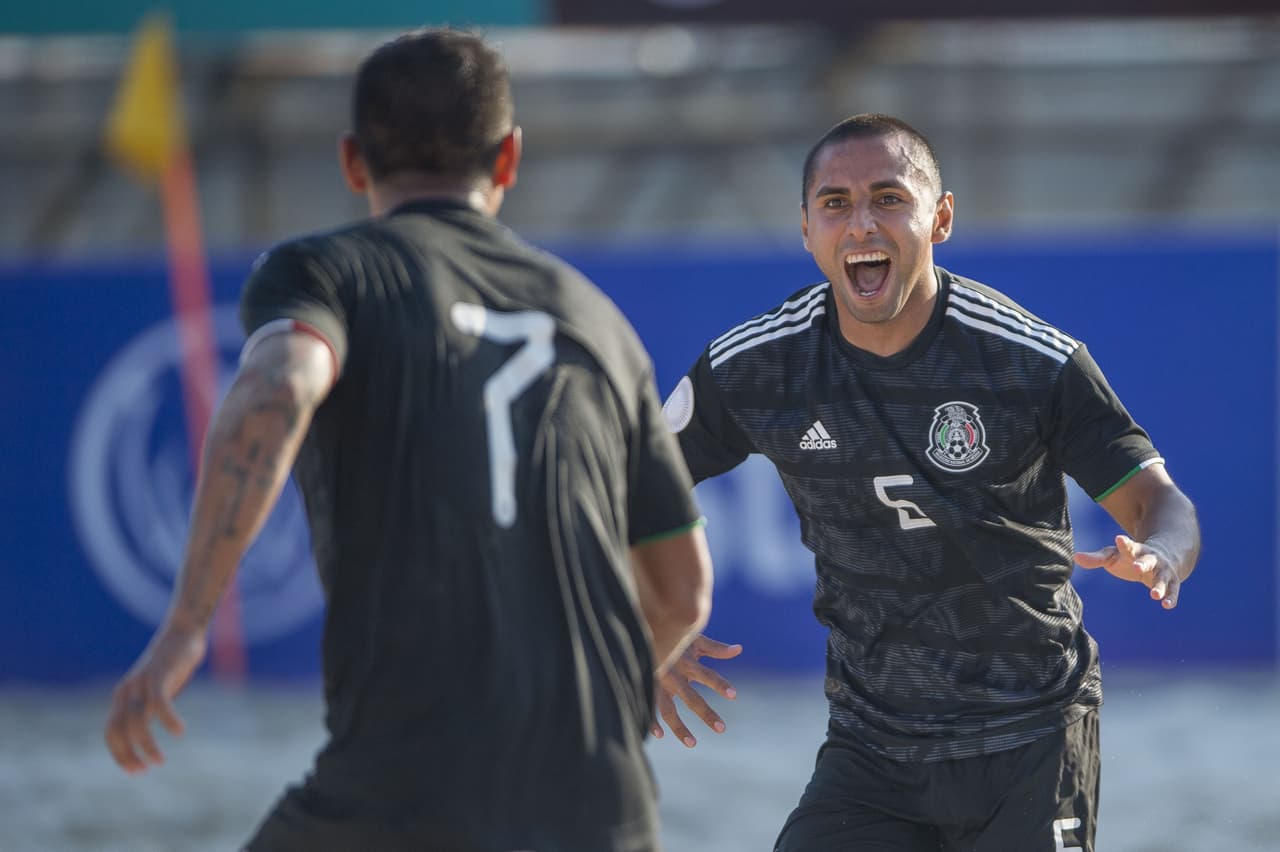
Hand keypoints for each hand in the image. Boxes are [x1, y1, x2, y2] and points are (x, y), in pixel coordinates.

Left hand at [104, 625, 206, 773]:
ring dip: (146, 745)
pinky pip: (160, 703)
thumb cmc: (173, 664)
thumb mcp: (159, 690)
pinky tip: (179, 731)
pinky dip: (168, 720)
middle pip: (117, 731)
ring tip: (159, 761)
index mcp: (123, 697)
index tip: (135, 771)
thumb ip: (152, 707)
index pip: (111, 733)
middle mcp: (127, 692)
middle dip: (126, 755)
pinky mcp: (159, 676)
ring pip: (137, 722)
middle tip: (143, 771)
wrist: (183, 632)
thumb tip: (156, 726)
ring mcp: (141, 684)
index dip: (119, 754)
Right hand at [651, 634, 741, 747]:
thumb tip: (739, 649)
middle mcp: (673, 676)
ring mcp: (658, 684)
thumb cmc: (673, 636)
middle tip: (721, 728)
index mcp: (687, 662)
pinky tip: (659, 735)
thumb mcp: (694, 640)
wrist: (642, 630)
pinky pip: (649, 708)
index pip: (707, 676)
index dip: (720, 684)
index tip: (734, 695)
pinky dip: (651, 721)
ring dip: (680, 728)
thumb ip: (716, 648)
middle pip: (691, 699)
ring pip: (669, 711)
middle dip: (706, 714)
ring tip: (692, 743)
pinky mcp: (646, 688)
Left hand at [1074, 534, 1181, 609]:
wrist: (1161, 556)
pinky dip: (1171, 597)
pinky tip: (1167, 605)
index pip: (1128, 546)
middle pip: (1148, 560)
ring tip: (1154, 595)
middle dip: (1143, 563)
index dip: (1124, 543)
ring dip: (1159, 585)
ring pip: (1162, 577)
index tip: (1119, 539)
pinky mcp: (1172, 581)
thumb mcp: (1112, 556)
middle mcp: (1151, 558)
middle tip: (1137, 567)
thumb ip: (1096, 558)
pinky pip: (1173, 589)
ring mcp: (1163, 569)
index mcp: (1134, 551)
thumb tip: (1075, 557)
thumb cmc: (1128, 557)